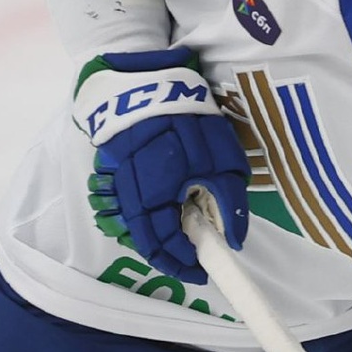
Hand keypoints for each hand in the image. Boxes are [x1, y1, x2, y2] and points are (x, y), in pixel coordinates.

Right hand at [75, 48, 249, 283]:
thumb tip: (235, 239)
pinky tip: (168, 211)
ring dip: (160, 237)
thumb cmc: (189, 120)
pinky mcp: (117, 167)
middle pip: (146, 239)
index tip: (202, 272)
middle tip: (193, 261)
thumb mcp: (222, 160)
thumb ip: (230, 202)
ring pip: (137, 223)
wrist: (146, 79)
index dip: (182, 263)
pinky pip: (132, 203)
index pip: (163, 245)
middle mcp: (130, 193)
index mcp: (154, 195)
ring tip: (185, 238)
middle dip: (170, 255)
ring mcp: (119, 180)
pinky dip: (150, 216)